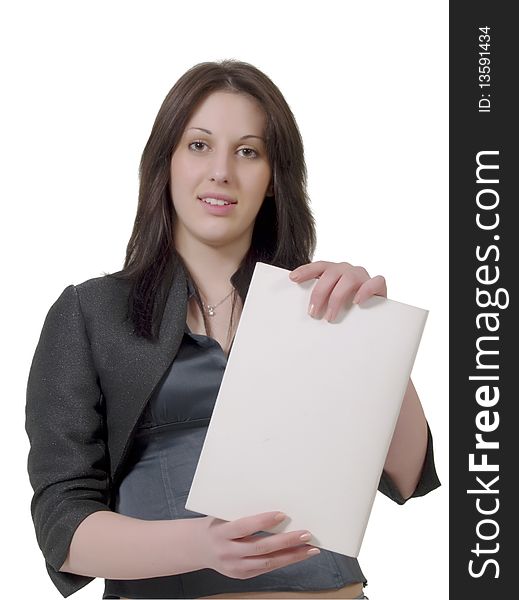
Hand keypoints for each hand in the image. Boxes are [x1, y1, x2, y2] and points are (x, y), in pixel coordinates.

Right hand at [195, 511, 319, 578]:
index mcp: (221, 532)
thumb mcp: (223, 514)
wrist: (199, 547)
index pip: (244, 527)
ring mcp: (235, 567)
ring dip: (291, 556)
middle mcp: (228, 552)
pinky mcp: (242, 575)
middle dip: (286, 541)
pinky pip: (266, 569)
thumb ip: (243, 512)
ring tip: (309, 548)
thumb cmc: (216, 524)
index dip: (263, 521)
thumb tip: (274, 504)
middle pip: (260, 547)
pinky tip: (297, 555)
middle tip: (305, 534)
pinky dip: (283, 561)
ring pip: (267, 562)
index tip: (282, 514)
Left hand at [289, 260, 386, 321]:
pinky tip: (357, 301)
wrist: (373, 317)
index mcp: (334, 271)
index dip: (306, 270)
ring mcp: (363, 276)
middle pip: (331, 274)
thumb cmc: (346, 309)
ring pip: (349, 278)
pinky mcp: (379, 286)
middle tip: (313, 313)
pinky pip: (376, 282)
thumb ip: (319, 301)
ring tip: (330, 316)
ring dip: (337, 297)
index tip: (293, 278)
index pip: (319, 266)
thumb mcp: (329, 302)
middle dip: (319, 293)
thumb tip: (304, 312)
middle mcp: (348, 270)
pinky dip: (366, 290)